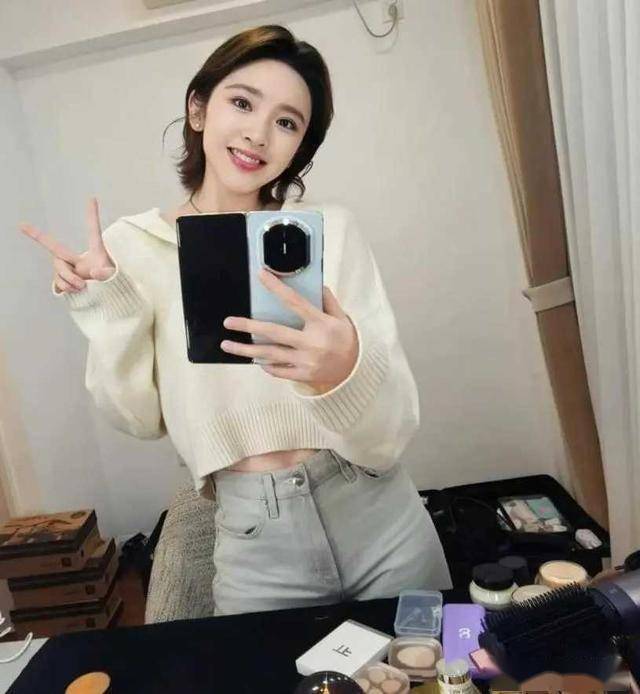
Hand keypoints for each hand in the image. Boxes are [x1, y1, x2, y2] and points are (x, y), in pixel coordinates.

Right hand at [19, 198, 115, 293]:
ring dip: (69, 279)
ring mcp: (70, 269)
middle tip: (30, 234)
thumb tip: (92, 273)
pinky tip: (77, 291)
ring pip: (58, 269)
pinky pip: (58, 282)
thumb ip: (106, 275)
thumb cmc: (114, 285)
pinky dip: (66, 288)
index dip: (92, 214)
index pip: (94, 231)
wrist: (107, 300)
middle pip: (57, 249)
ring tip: (83, 286)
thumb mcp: (114, 280)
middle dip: (39, 237)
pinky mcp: (65, 281)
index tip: (92, 197)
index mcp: (96, 252)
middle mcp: (79, 258)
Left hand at [221, 269, 358, 392]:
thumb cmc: (346, 340)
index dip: (277, 288)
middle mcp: (311, 343)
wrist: (356, 370)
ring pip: (270, 354)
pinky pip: (278, 370)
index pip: (295, 302)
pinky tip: (254, 359)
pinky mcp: (303, 375)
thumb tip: (316, 284)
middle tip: (228, 322)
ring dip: (246, 350)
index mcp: (320, 324)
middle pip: (274, 332)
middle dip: (248, 326)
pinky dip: (265, 365)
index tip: (261, 276)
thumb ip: (328, 301)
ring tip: (227, 344)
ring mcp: (306, 361)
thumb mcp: (342, 317)